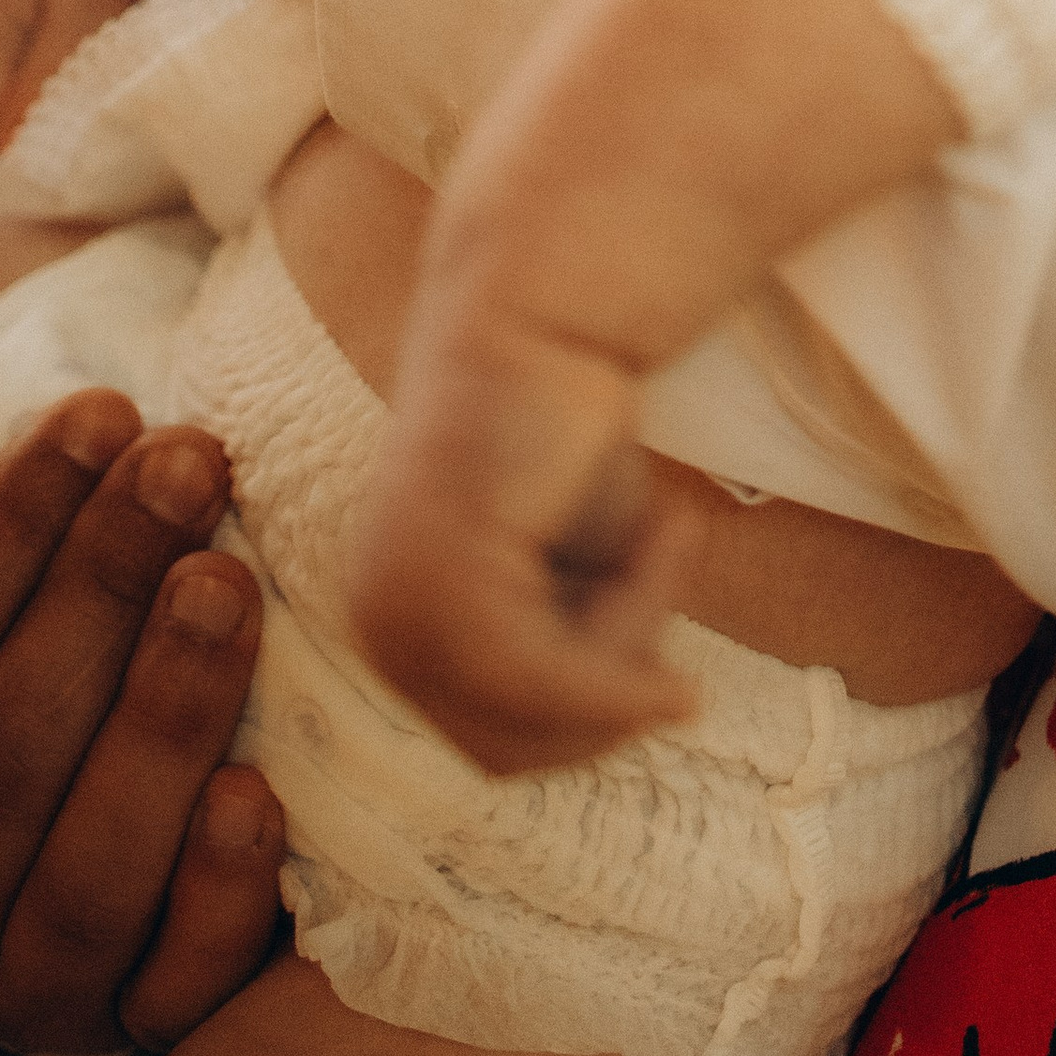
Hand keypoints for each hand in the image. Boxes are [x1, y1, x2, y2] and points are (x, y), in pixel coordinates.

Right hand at [0, 0, 188, 151]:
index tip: (87, 111)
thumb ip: (50, 73)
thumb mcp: (91, 8)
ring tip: (64, 67)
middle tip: (82, 91)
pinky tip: (45, 62)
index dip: (40, 133)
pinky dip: (14, 98)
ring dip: (23, 111)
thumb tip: (12, 138)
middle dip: (31, 126)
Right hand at [0, 393, 284, 1051]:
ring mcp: (15, 1004)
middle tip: (190, 458)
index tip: (99, 413)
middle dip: (101, 591)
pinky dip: (217, 897)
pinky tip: (261, 789)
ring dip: (165, 718)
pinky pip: (175, 989)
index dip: (0, 536)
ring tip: (228, 577)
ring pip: (89, 874)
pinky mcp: (131, 1033)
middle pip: (3, 760)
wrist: (39, 813)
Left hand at [350, 274, 700, 776]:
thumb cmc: (570, 426)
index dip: (597, 703)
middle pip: (525, 747)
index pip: (507, 746)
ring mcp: (403, 611)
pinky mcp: (445, 583)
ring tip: (661, 526)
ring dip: (633, 631)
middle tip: (665, 555)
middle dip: (615, 679)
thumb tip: (639, 716)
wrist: (548, 307)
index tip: (656, 601)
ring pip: (548, 709)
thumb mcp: (575, 570)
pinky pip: (553, 675)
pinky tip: (673, 527)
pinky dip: (634, 617)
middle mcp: (381, 633)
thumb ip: (576, 650)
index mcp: (401, 636)